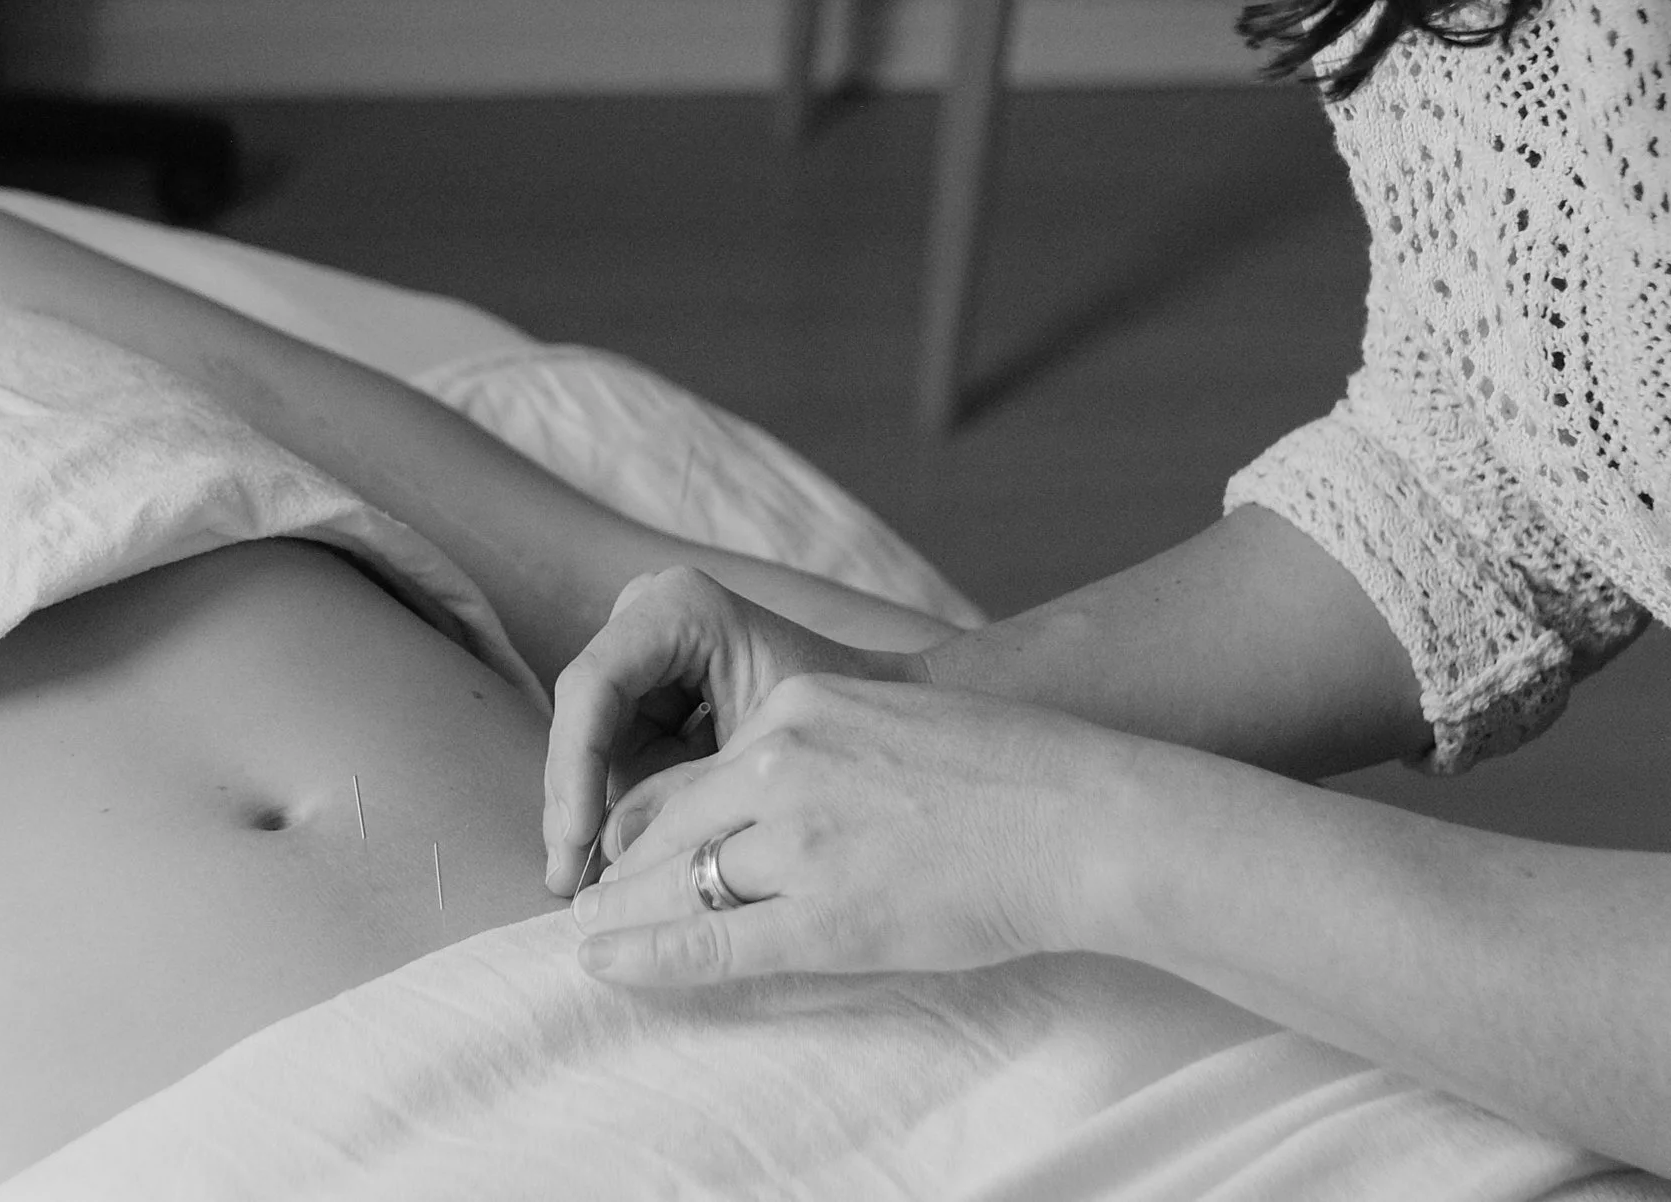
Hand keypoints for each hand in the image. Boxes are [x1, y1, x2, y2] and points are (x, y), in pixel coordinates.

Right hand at [541, 565, 920, 893]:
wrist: (884, 722)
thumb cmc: (840, 730)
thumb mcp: (760, 761)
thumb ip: (685, 798)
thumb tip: (606, 849)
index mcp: (677, 607)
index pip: (596, 686)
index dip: (576, 765)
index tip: (577, 838)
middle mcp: (647, 615)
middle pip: (583, 718)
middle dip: (574, 801)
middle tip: (567, 882)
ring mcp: (640, 653)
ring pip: (590, 745)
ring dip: (587, 815)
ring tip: (581, 888)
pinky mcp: (644, 694)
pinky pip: (612, 758)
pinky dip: (613, 811)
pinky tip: (607, 867)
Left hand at [566, 671, 1131, 985]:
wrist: (1081, 818)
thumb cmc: (1013, 774)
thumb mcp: (895, 724)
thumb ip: (825, 746)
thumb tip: (775, 798)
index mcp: (804, 706)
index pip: (698, 768)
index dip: (654, 817)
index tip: (627, 845)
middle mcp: (785, 759)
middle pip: (674, 822)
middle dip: (624, 867)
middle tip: (588, 898)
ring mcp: (800, 839)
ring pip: (684, 879)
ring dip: (627, 912)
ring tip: (590, 935)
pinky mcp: (824, 914)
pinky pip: (713, 941)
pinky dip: (648, 957)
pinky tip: (604, 964)